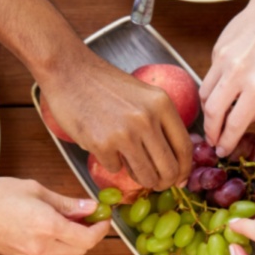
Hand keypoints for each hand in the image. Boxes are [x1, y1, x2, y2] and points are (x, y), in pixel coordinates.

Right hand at [0, 178, 108, 254]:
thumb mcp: (34, 190)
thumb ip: (65, 202)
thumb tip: (89, 207)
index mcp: (48, 227)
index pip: (87, 238)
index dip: (101, 229)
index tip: (103, 217)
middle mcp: (41, 246)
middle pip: (79, 250)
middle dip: (90, 235)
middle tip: (89, 216)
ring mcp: (29, 254)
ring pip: (64, 254)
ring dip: (73, 240)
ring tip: (69, 219)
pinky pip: (47, 253)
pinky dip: (57, 242)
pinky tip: (50, 225)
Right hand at [43, 53, 192, 190]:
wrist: (69, 71)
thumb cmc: (105, 85)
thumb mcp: (144, 96)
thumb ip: (160, 122)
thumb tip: (175, 159)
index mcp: (162, 105)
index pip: (184, 147)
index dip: (184, 169)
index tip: (179, 179)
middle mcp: (147, 119)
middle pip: (169, 168)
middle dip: (164, 182)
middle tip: (156, 183)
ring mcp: (125, 133)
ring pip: (145, 175)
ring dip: (140, 178)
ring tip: (130, 165)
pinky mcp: (102, 144)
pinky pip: (115, 168)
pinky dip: (111, 163)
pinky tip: (103, 145)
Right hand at [200, 0, 254, 156]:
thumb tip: (244, 118)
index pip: (235, 124)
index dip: (227, 141)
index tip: (223, 151)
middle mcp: (236, 76)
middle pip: (211, 113)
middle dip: (210, 131)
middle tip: (213, 140)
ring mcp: (223, 62)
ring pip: (204, 95)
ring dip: (207, 111)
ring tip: (214, 119)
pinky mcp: (216, 51)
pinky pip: (209, 76)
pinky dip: (212, 87)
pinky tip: (222, 89)